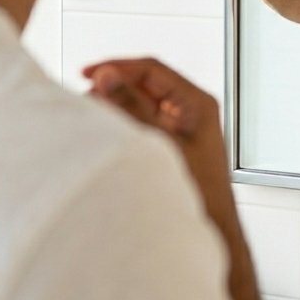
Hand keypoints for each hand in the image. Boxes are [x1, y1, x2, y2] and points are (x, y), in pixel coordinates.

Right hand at [83, 58, 234, 228]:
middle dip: (114, 86)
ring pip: (142, 102)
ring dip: (117, 104)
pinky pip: (144, 121)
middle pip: (146, 83)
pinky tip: (107, 130)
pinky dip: (124, 122)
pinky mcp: (173, 142)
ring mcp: (182, 126)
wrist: (212, 231)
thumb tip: (107, 77)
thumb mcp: (160, 143)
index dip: (118, 67)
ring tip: (93, 114)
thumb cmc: (198, 192)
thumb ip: (133, 107)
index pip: (151, 69)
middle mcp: (191, 110)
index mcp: (197, 103)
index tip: (89, 72)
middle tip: (87, 97)